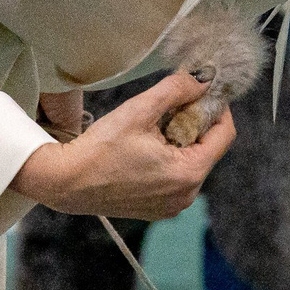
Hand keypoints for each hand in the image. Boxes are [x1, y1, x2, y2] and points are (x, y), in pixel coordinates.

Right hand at [11, 72, 233, 219]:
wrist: (65, 182)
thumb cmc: (100, 149)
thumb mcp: (140, 110)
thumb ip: (176, 91)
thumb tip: (202, 79)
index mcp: (188, 174)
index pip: (224, 135)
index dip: (218, 108)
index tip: (204, 91)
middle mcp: (186, 196)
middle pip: (208, 149)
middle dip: (195, 124)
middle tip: (170, 106)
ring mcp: (172, 206)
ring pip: (192, 163)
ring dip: (181, 141)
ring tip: (153, 128)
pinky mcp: (157, 209)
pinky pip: (176, 178)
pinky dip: (169, 160)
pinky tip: (146, 148)